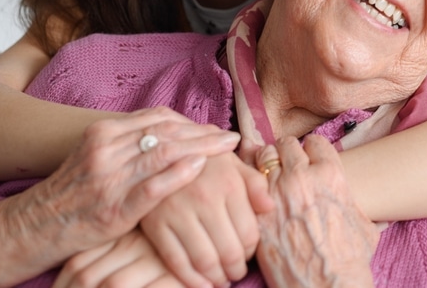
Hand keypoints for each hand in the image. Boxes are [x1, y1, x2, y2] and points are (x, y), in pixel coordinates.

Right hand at [0, 107, 239, 286]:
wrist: (36, 225)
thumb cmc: (74, 192)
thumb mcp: (96, 155)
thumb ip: (129, 141)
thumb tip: (170, 131)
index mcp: (104, 132)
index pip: (157, 118)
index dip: (189, 121)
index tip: (213, 127)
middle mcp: (106, 148)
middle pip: (166, 131)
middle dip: (203, 132)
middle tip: (230, 136)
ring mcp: (110, 177)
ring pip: (164, 152)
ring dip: (202, 147)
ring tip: (227, 147)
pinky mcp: (115, 207)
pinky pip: (154, 185)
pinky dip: (181, 173)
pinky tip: (202, 166)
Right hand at [141, 151, 273, 286]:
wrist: (161, 151)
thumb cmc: (204, 160)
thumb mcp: (233, 163)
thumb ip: (256, 184)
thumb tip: (270, 208)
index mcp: (229, 184)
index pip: (249, 233)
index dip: (251, 251)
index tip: (247, 255)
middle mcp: (204, 199)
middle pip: (229, 251)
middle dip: (236, 269)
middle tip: (236, 273)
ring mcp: (177, 213)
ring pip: (204, 260)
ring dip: (216, 278)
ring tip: (221, 279)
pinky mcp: (155, 224)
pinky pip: (176, 261)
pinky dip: (191, 280)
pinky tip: (201, 283)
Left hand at [256, 136, 378, 287]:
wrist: (327, 286)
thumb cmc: (350, 259)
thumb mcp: (363, 221)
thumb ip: (350, 198)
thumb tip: (348, 197)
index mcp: (331, 174)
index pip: (315, 142)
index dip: (312, 150)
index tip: (310, 158)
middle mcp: (302, 177)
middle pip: (287, 144)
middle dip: (287, 153)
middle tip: (286, 165)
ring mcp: (276, 193)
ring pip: (263, 157)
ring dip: (266, 164)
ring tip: (268, 175)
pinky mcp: (257, 213)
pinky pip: (246, 183)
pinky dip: (249, 183)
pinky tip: (252, 189)